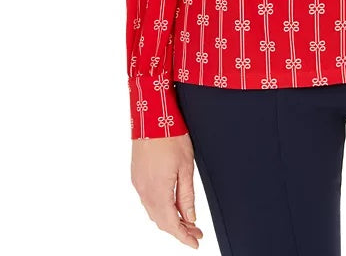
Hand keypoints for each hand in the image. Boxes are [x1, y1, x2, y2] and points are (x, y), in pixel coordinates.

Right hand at [131, 133, 203, 247]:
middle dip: (179, 229)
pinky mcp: (136, 176)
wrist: (152, 117)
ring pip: (153, 212)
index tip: (195, 243)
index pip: (171, 224)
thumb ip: (186, 195)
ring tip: (187, 220)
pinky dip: (160, 208)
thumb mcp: (186, 167)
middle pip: (161, 221)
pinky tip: (170, 204)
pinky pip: (147, 200)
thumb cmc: (171, 136)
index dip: (184, 237)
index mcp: (158, 191)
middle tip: (195, 232)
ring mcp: (138, 184)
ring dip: (169, 219)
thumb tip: (190, 217)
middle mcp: (144, 191)